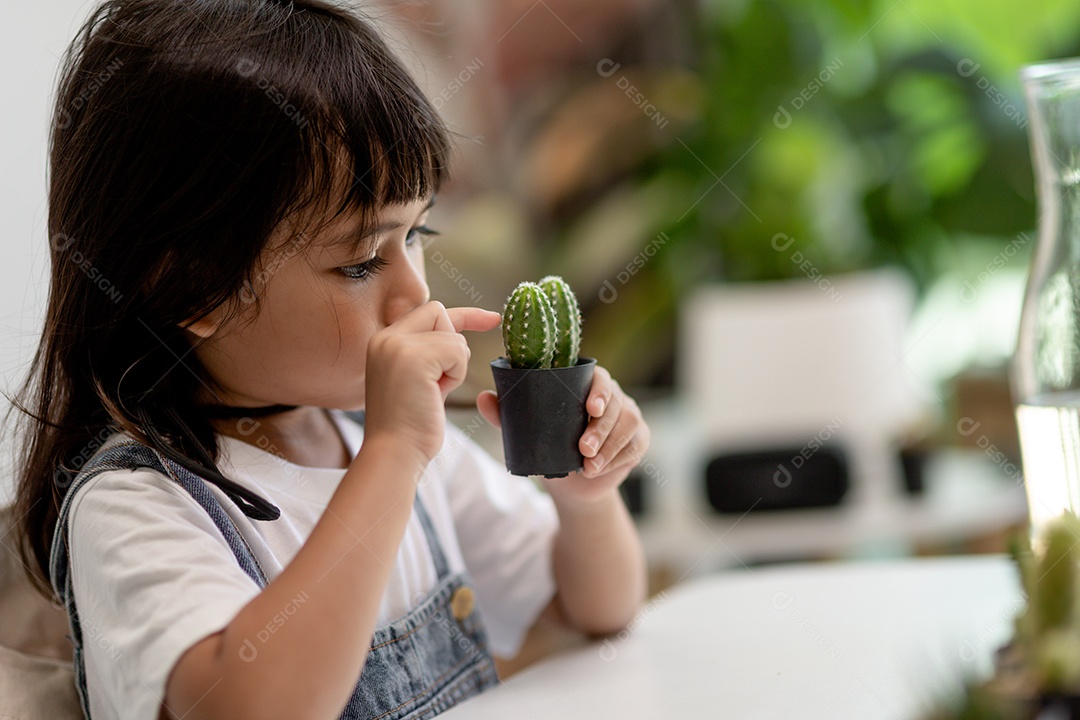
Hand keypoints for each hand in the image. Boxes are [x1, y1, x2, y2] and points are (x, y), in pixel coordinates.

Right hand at [365, 302, 500, 465]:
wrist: (393, 454)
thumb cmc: (409, 428)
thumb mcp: (417, 381)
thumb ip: (429, 356)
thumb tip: (458, 339)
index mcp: (383, 343)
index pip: (428, 312)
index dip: (463, 315)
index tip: (493, 319)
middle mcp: (385, 338)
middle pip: (440, 314)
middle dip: (454, 346)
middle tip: (440, 381)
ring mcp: (397, 345)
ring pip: (453, 336)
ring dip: (454, 367)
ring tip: (431, 393)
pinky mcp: (413, 356)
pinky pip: (457, 350)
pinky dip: (456, 374)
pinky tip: (437, 393)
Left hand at [477, 365, 649, 505]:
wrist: (572, 484)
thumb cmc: (549, 446)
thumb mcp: (526, 431)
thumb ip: (506, 414)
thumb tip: (483, 397)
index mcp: (588, 385)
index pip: (600, 378)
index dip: (599, 390)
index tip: (590, 407)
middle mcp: (613, 397)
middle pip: (616, 404)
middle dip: (600, 428)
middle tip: (583, 449)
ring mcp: (630, 416)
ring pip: (628, 424)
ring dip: (609, 446)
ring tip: (589, 465)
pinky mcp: (639, 439)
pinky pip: (634, 445)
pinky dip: (617, 458)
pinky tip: (600, 469)